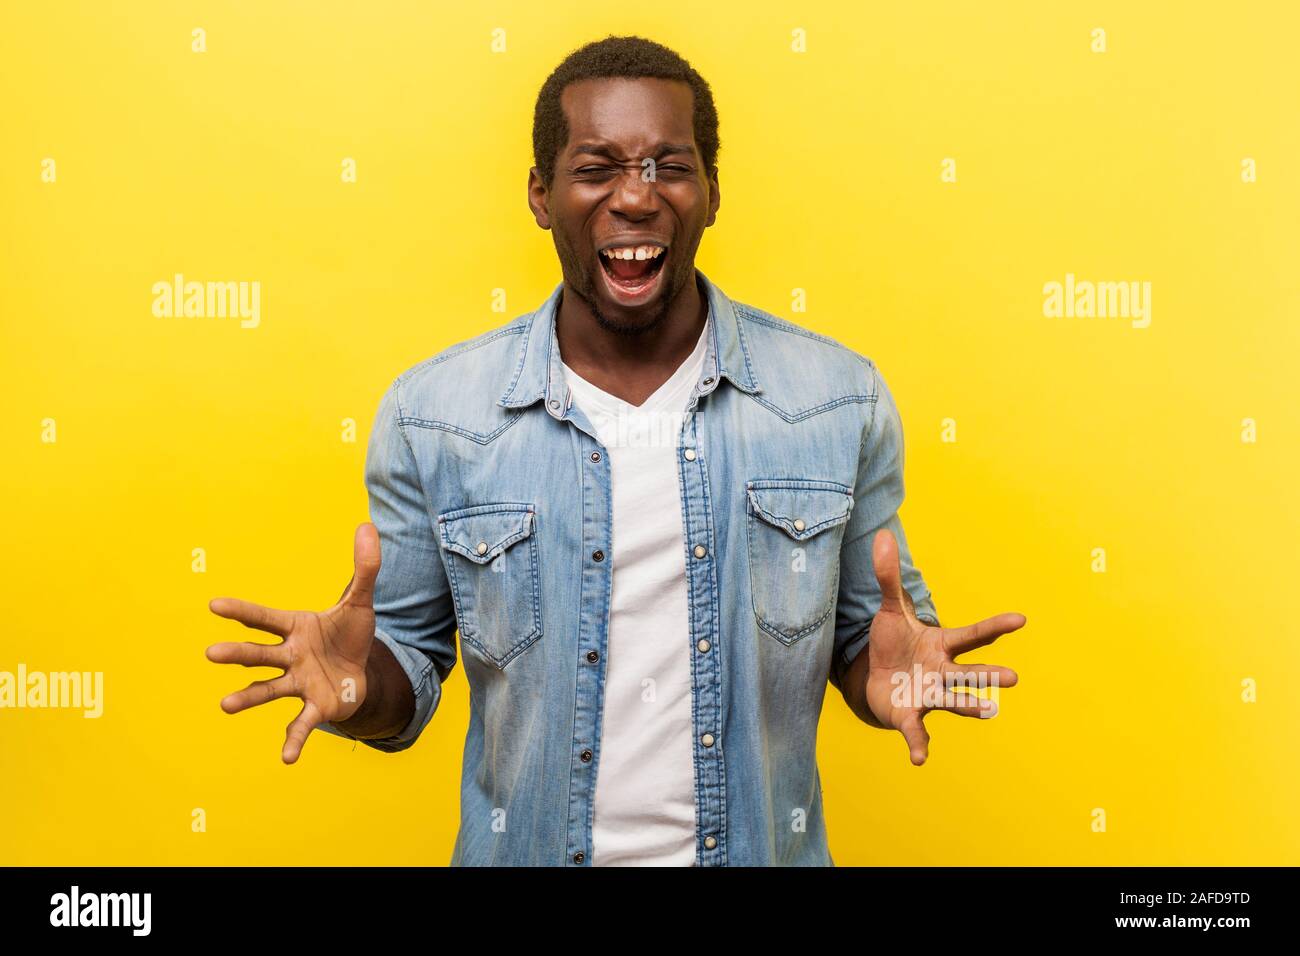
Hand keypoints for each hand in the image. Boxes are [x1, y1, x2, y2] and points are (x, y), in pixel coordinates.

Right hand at [206, 523, 380, 763]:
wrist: (362, 672)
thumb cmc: (350, 635)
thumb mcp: (361, 600)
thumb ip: (364, 567)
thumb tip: (368, 525)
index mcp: (295, 628)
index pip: (265, 618)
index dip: (242, 612)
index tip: (214, 605)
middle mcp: (290, 656)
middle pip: (260, 654)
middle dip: (238, 654)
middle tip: (211, 654)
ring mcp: (299, 683)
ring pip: (269, 689)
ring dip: (248, 697)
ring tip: (225, 706)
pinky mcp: (315, 707)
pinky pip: (300, 724)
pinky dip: (293, 741)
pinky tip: (286, 759)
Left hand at [861, 529, 1024, 764]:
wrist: (877, 677)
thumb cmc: (893, 644)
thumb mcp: (889, 609)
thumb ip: (888, 577)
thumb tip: (881, 535)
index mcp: (943, 645)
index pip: (973, 634)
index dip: (996, 627)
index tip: (1021, 619)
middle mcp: (942, 672)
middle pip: (970, 672)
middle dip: (990, 674)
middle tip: (1013, 677)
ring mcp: (929, 696)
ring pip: (952, 701)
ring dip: (968, 706)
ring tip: (989, 712)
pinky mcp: (910, 716)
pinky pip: (917, 732)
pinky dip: (919, 745)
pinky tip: (920, 759)